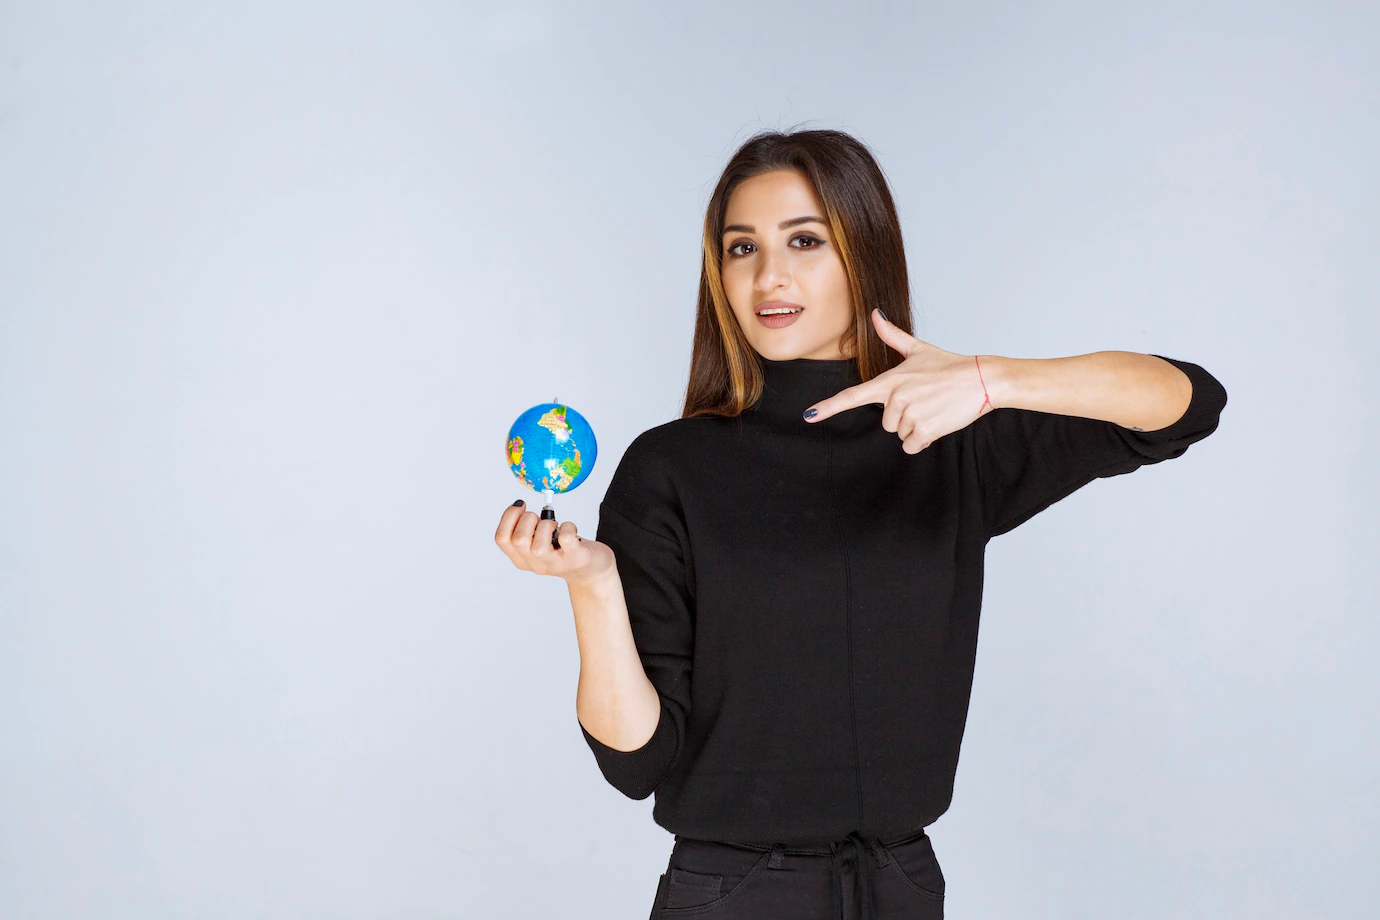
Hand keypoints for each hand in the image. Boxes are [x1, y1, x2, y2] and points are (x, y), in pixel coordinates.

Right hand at [494, 500, 614, 585]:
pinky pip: (566, 538)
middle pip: (518, 540)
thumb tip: (519, 505)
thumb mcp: (538, 541)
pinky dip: (568, 526)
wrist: (592, 570)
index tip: (521, 505)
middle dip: (528, 519)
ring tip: (555, 526)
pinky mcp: (576, 559)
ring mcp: (556, 564)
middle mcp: (536, 565)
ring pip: (538, 546)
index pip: (501, 539)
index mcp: (522, 559)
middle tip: (540, 518)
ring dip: (547, 525)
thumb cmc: (563, 550)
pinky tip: (570, 528)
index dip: (508, 516)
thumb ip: (527, 529)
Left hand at [804, 308, 995, 453]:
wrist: (982, 379)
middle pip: (885, 422)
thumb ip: (892, 335)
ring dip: (915, 427)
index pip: (852, 396)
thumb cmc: (949, 365)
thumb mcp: (918, 349)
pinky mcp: (925, 430)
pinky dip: (923, 440)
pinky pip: (912, 446)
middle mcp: (896, 398)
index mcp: (889, 380)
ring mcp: (909, 415)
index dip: (828, 408)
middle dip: (902, 417)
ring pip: (900, 434)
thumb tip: (875, 314)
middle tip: (923, 400)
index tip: (809, 416)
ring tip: (933, 408)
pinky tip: (937, 422)